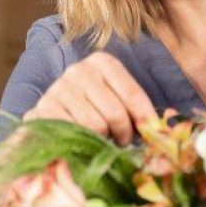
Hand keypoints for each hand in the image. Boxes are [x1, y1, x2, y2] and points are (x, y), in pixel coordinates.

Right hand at [23, 52, 156, 145]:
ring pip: (96, 126)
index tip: (150, 133)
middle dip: (123, 133)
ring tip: (102, 139)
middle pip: (115, 112)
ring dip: (103, 140)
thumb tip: (160, 130)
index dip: (144, 119)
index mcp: (102, 62)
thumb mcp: (114, 99)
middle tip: (122, 141)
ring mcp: (59, 88)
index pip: (132, 94)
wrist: (50, 118)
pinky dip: (83, 144)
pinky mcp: (45, 109)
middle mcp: (79, 70)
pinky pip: (75, 134)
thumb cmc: (91, 108)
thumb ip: (135, 108)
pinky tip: (82, 142)